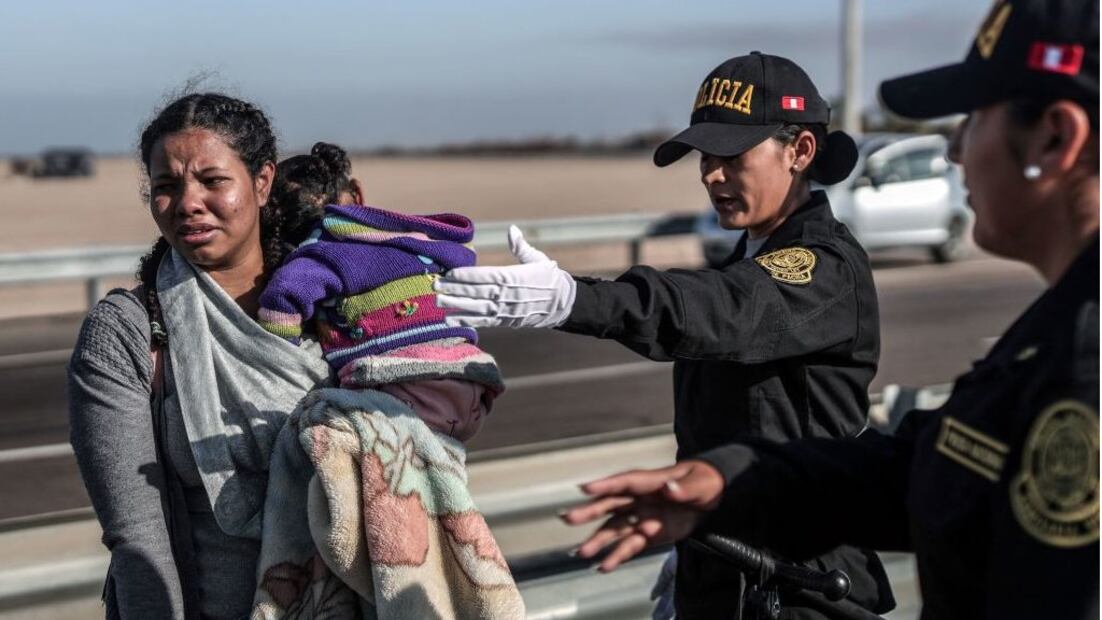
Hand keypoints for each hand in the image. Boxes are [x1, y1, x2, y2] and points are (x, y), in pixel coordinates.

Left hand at [434, 225, 576, 328]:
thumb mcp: (538, 259)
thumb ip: (521, 246)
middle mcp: (508, 295)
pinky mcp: (505, 320)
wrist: (563, 304)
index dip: (467, 275)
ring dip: (456, 305)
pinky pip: (483, 321)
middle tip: (435, 285)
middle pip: (477, 292)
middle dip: (455, 289)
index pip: (486, 276)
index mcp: (515, 277)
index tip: (450, 273)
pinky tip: (449, 320)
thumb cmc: (549, 277)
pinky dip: (466, 321)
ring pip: (477, 308)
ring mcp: (506, 310)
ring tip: (437, 302)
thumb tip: (511, 230)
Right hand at [560, 460, 724, 571]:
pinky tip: (604, 567)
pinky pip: (630, 547)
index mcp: (650, 482)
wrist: (713, 498)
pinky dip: (617, 557)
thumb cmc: (704, 482)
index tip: (584, 489)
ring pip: (614, 530)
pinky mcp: (649, 536)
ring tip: (582, 553)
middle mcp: (639, 500)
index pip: (624, 482)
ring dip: (598, 540)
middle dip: (588, 512)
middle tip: (567, 518)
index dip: (605, 485)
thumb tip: (668, 489)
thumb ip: (684, 488)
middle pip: (610, 505)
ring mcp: (641, 518)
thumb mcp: (700, 483)